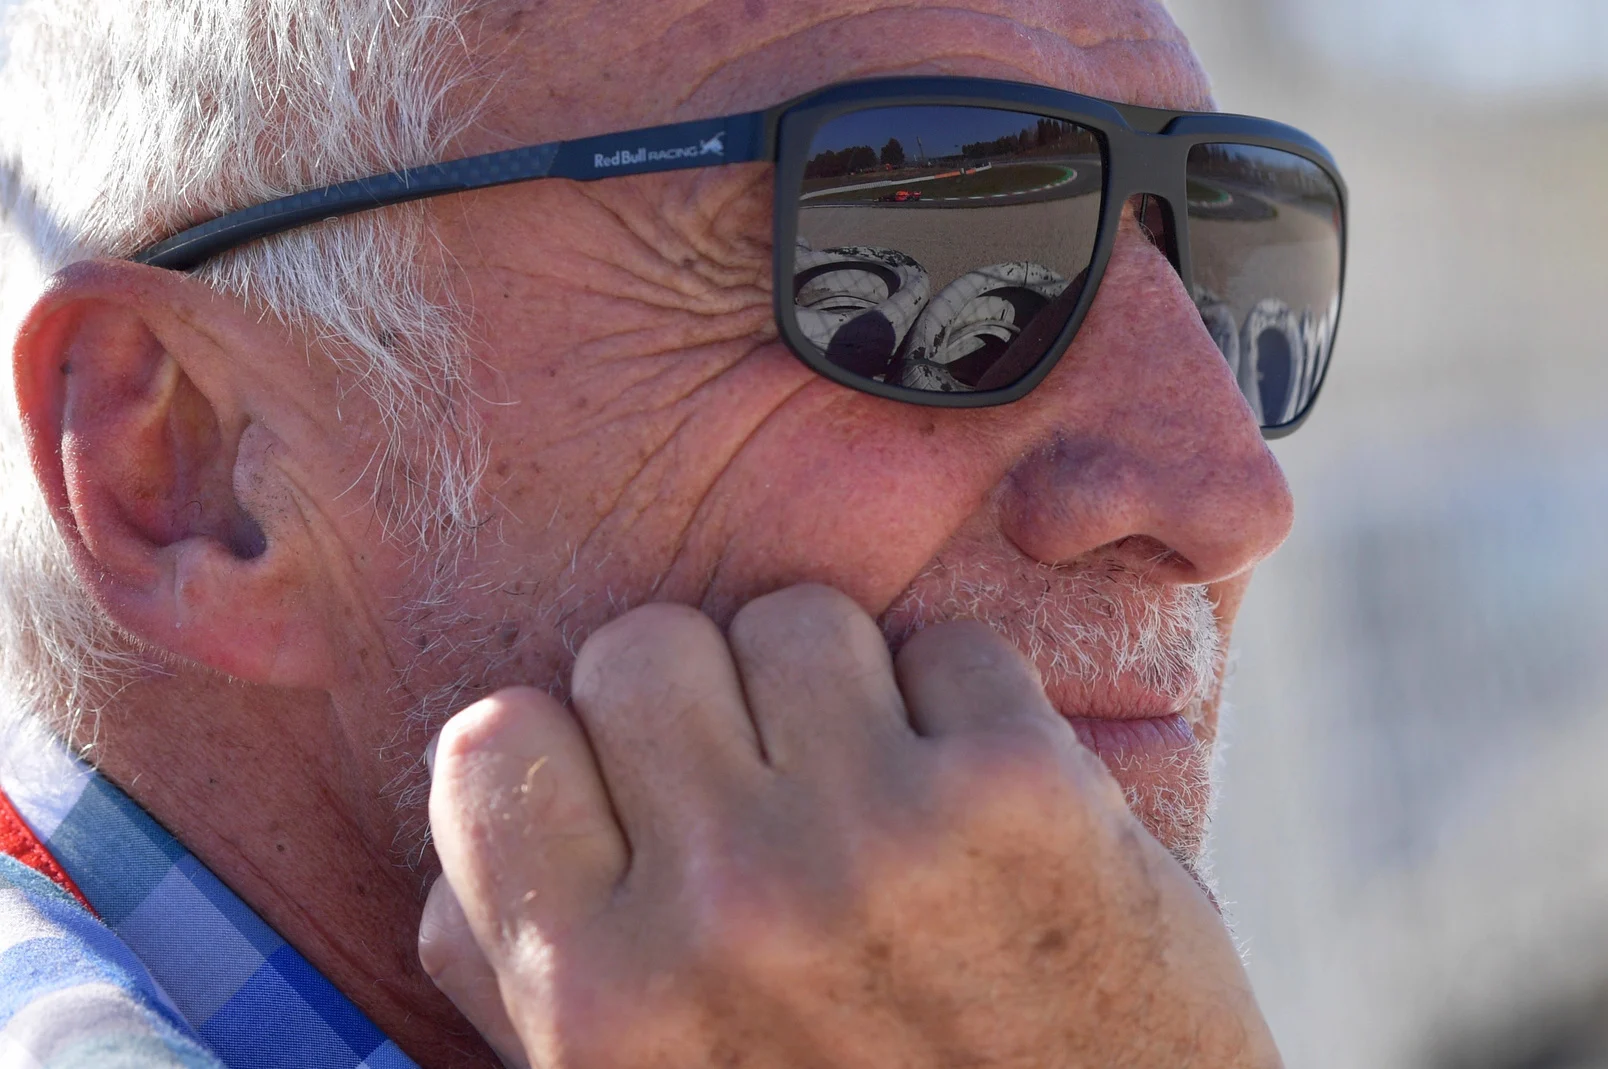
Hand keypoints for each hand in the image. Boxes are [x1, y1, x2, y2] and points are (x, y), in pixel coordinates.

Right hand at [419, 584, 1277, 1067]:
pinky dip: (971, 716)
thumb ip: (527, 972)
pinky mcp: (1021, 792)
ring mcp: (877, 836)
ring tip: (885, 805)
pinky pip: (952, 647)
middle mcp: (725, 906)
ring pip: (797, 620)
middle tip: (777, 798)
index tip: (638, 804)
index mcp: (601, 999)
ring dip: (839, 695)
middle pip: (645, 647)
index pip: (491, 742)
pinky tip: (990, 821)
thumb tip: (481, 815)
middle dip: (707, 710)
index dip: (570, 757)